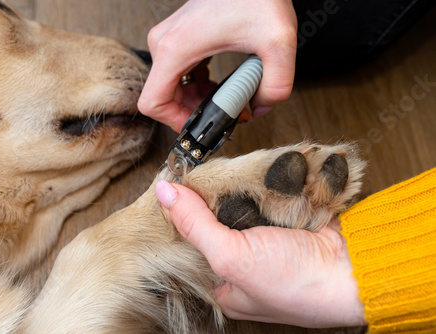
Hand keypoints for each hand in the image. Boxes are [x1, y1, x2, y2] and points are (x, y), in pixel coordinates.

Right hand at [138, 0, 297, 132]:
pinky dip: (198, 87)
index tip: (199, 128)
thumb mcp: (277, 42)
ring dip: (196, 101)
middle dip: (192, 114)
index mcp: (176, 48)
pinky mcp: (181, 38)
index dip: (174, 123)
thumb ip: (276, 84)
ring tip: (224, 102)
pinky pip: (179, 74)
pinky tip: (219, 86)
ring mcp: (170, 40)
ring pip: (170, 87)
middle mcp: (166, 44)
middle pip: (162, 98)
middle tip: (222, 118)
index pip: (152, 103)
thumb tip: (261, 108)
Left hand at [155, 180, 366, 327]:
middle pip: (217, 220)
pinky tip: (259, 176)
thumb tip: (164, 193)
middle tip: (206, 175)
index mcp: (225, 285)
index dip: (181, 215)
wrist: (356, 270)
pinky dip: (264, 184)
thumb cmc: (296, 283)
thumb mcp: (232, 257)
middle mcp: (245, 263)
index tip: (174, 186)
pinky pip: (266, 196)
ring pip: (242, 204)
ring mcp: (268, 240)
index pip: (192, 244)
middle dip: (214, 198)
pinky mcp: (287, 220)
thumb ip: (195, 224)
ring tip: (233, 173)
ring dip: (241, 188)